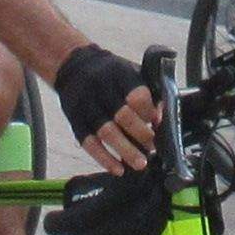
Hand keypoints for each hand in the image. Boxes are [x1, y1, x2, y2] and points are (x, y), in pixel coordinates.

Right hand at [53, 42, 159, 174]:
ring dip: (125, 150)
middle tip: (153, 148)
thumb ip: (148, 92)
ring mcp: (85, 105)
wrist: (73, 65)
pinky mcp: (74, 119)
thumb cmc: (111, 73)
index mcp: (119, 74)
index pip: (137, 96)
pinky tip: (117, 169)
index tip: (158, 125)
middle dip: (141, 135)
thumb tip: (160, 119)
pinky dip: (104, 158)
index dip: (149, 113)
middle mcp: (100, 89)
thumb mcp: (131, 71)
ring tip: (140, 164)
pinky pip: (88, 143)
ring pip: (105, 132)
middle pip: (122, 115)